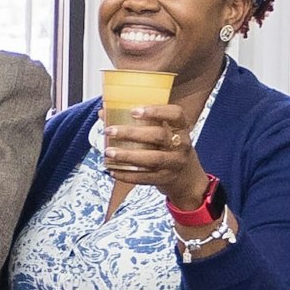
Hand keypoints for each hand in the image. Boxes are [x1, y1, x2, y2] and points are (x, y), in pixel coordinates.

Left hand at [98, 96, 210, 213]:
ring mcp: (174, 163)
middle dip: (132, 133)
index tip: (134, 111)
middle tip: (109, 130)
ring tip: (108, 152)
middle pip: (158, 136)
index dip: (156, 111)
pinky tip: (113, 171)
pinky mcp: (165, 179)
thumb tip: (103, 113)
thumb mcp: (162, 131)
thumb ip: (138, 122)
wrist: (186, 177)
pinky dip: (128, 175)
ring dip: (128, 156)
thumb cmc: (167, 147)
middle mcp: (181, 144)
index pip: (176, 114)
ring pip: (152, 159)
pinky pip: (146, 178)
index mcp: (181, 127)